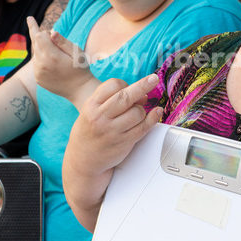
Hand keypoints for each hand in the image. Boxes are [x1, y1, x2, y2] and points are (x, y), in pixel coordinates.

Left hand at [27, 16, 97, 107]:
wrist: (80, 90)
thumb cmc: (82, 68)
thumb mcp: (77, 52)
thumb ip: (63, 42)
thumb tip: (51, 32)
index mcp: (52, 56)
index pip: (38, 36)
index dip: (38, 28)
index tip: (30, 18)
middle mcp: (41, 64)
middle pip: (35, 43)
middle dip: (38, 34)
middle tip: (33, 21)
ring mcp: (38, 73)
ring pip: (35, 53)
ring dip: (41, 47)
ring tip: (51, 46)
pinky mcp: (38, 78)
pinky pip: (36, 64)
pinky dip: (41, 58)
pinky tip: (52, 59)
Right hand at [62, 74, 162, 231]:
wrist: (82, 161)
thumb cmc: (89, 133)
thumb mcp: (91, 112)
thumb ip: (112, 101)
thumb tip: (142, 93)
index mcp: (91, 106)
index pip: (112, 85)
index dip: (125, 84)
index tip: (128, 88)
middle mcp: (100, 118)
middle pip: (126, 96)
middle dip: (143, 85)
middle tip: (153, 79)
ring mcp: (112, 131)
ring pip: (137, 112)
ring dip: (143, 110)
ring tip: (138, 114)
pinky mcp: (123, 143)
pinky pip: (143, 127)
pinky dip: (153, 118)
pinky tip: (157, 112)